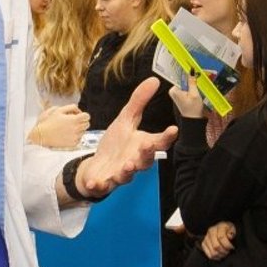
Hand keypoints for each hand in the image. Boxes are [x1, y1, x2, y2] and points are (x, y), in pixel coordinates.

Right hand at [29, 104, 90, 149]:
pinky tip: (66, 134)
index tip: (77, 116)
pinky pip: (79, 138)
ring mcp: (75, 137)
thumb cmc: (48, 122)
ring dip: (78, 129)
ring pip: (83, 131)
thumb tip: (78, 111)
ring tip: (67, 128)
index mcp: (74, 120)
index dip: (82, 115)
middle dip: (81, 122)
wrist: (41, 136)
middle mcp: (76, 129)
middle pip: (87, 124)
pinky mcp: (73, 144)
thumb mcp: (58, 110)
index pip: (87, 116)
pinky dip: (75, 136)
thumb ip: (71, 107)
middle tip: (72, 121)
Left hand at [72, 80, 177, 199]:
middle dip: (147, 154)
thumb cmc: (116, 145)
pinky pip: (103, 186)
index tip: (173, 129)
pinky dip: (99, 186)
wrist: (97, 166)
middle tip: (147, 145)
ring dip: (127, 171)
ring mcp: (120, 174)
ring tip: (127, 166)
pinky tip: (93, 183)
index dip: (167, 137)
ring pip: (127, 175)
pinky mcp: (105, 182)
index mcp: (142, 146)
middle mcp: (134, 161)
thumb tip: (154, 79)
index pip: (159, 142)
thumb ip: (139, 102)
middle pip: (145, 161)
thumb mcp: (125, 120)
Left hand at [165, 74, 204, 118]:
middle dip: (190, 78)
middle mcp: (173, 91)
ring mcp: (176, 93)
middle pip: (182, 79)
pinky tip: (196, 88)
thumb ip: (192, 82)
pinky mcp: (180, 95)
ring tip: (198, 83)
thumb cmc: (193, 109)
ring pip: (185, 83)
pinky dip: (191, 86)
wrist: (193, 119)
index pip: (180, 76)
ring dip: (191, 82)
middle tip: (198, 75)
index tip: (191, 66)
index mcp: (174, 90)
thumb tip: (191, 71)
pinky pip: (186, 87)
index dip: (186, 71)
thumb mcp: (194, 94)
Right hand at [201, 221, 236, 260]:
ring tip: (225, 254)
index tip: (232, 248)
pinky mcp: (203, 244)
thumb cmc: (229, 230)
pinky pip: (209, 255)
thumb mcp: (233, 229)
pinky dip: (216, 257)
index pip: (221, 238)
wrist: (222, 229)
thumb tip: (229, 237)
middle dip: (224, 251)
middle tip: (228, 251)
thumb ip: (232, 233)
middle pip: (216, 246)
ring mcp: (206, 238)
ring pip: (213, 252)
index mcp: (219, 227)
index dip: (227, 245)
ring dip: (220, 255)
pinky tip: (220, 255)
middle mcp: (211, 231)